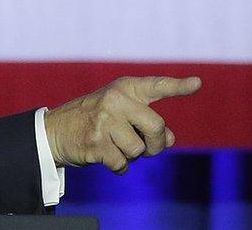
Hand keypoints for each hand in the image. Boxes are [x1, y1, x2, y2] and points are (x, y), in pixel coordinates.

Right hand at [43, 76, 201, 174]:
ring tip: (114, 147)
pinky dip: (118, 166)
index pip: (155, 86)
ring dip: (131, 156)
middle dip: (156, 144)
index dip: (178, 86)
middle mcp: (115, 100)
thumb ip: (146, 121)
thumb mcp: (119, 113)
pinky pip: (122, 164)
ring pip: (139, 150)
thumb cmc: (92, 120)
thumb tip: (169, 140)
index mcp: (123, 89)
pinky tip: (105, 157)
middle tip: (147, 148)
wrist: (53, 131)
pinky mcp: (96, 142)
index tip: (197, 83)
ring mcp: (104, 120)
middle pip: (157, 127)